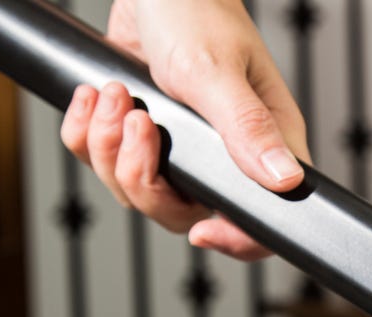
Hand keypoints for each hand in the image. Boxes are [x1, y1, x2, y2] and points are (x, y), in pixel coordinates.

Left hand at [60, 0, 309, 260]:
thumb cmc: (197, 12)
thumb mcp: (217, 73)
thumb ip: (247, 129)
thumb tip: (285, 181)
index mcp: (260, 146)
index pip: (258, 220)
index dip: (233, 239)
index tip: (200, 230)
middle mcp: (220, 156)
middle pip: (176, 213)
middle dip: (141, 175)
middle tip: (137, 123)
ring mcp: (176, 148)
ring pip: (132, 188)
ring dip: (107, 145)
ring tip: (114, 94)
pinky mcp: (136, 133)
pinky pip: (101, 161)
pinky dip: (86, 132)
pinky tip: (96, 94)